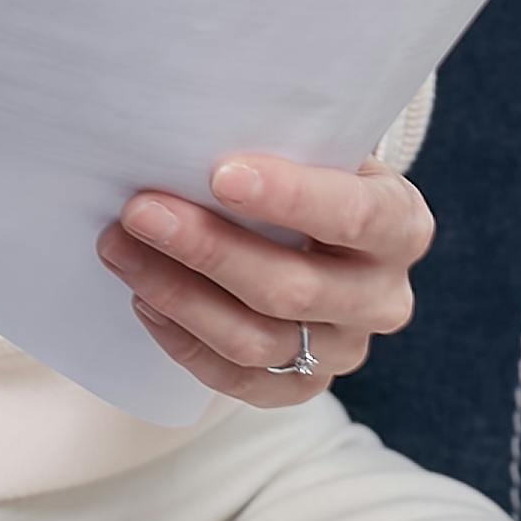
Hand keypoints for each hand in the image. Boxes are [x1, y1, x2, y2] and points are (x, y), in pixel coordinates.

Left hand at [96, 153, 433, 406]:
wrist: (317, 231)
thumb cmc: (307, 174)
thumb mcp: (313, 149)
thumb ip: (277, 141)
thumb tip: (191, 134)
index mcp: (400, 223)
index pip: (354, 216)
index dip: (290, 197)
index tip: (221, 174)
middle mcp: (383, 296)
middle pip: (293, 287)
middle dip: (208, 248)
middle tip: (140, 211)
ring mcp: (344, 349)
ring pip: (255, 340)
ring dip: (177, 294)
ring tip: (120, 248)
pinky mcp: (302, 386)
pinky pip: (236, 380)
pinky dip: (182, 341)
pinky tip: (143, 299)